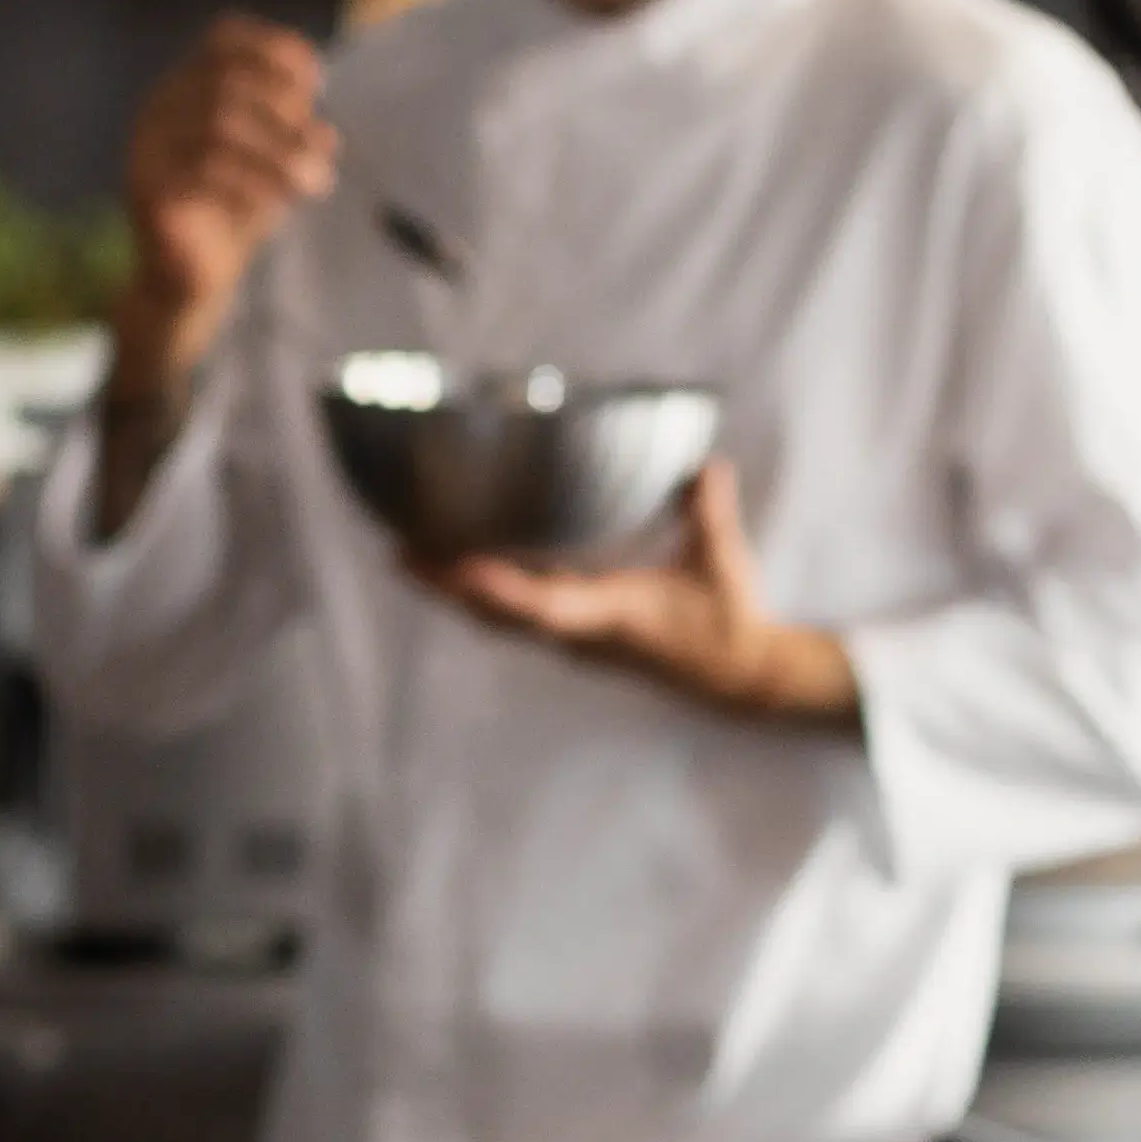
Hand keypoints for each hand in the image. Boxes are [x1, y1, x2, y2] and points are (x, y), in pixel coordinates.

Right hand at [117, 14, 338, 344]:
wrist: (192, 275)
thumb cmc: (234, 207)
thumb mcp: (274, 162)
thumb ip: (295, 135)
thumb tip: (324, 134)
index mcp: (187, 83)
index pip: (224, 38)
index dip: (273, 49)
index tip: (318, 82)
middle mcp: (159, 104)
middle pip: (227, 82)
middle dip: (285, 112)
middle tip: (322, 150)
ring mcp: (146, 144)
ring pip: (218, 125)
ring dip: (279, 151)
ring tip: (316, 182)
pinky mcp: (145, 186)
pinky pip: (204, 171)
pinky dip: (253, 183)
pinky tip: (281, 203)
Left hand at [423, 461, 859, 727]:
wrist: (739, 677)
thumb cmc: (730, 620)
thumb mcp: (723, 561)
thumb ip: (711, 511)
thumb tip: (706, 464)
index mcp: (613, 615)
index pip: (546, 607)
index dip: (500, 591)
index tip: (458, 570)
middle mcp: (583, 633)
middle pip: (500, 614)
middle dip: (449, 585)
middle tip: (400, 551)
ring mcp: (577, 639)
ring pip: (501, 618)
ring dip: (456, 590)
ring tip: (410, 555)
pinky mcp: (579, 637)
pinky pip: (518, 615)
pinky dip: (484, 591)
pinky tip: (461, 566)